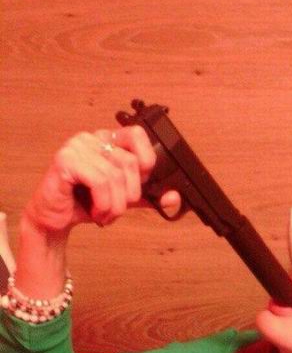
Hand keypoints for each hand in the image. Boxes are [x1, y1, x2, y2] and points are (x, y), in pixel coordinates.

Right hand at [23, 126, 181, 233]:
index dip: (146, 161)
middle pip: (130, 163)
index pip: (138, 134)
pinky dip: (103, 204)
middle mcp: (93, 138)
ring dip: (115, 206)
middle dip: (129, 196)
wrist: (56, 218)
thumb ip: (149, 196)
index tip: (140, 183)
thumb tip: (174, 198)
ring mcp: (77, 146)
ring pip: (115, 176)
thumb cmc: (87, 203)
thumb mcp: (124, 199)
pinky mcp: (65, 160)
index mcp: (108, 140)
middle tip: (117, 208)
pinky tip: (95, 212)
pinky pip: (99, 182)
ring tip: (104, 214)